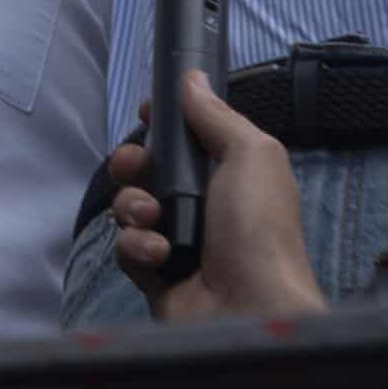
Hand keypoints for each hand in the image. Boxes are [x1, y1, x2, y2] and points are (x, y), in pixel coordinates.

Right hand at [106, 73, 327, 322]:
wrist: (252, 309)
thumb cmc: (260, 228)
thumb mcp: (252, 156)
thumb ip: (218, 116)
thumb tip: (192, 79)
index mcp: (230, 175)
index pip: (186, 141)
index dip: (163, 124)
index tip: (147, 112)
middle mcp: (203, 207)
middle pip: (148, 171)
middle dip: (133, 163)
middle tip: (136, 167)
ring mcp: (178, 243)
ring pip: (131, 209)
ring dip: (134, 207)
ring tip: (155, 220)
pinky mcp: (155, 278)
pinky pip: (127, 250)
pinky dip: (138, 248)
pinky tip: (159, 256)